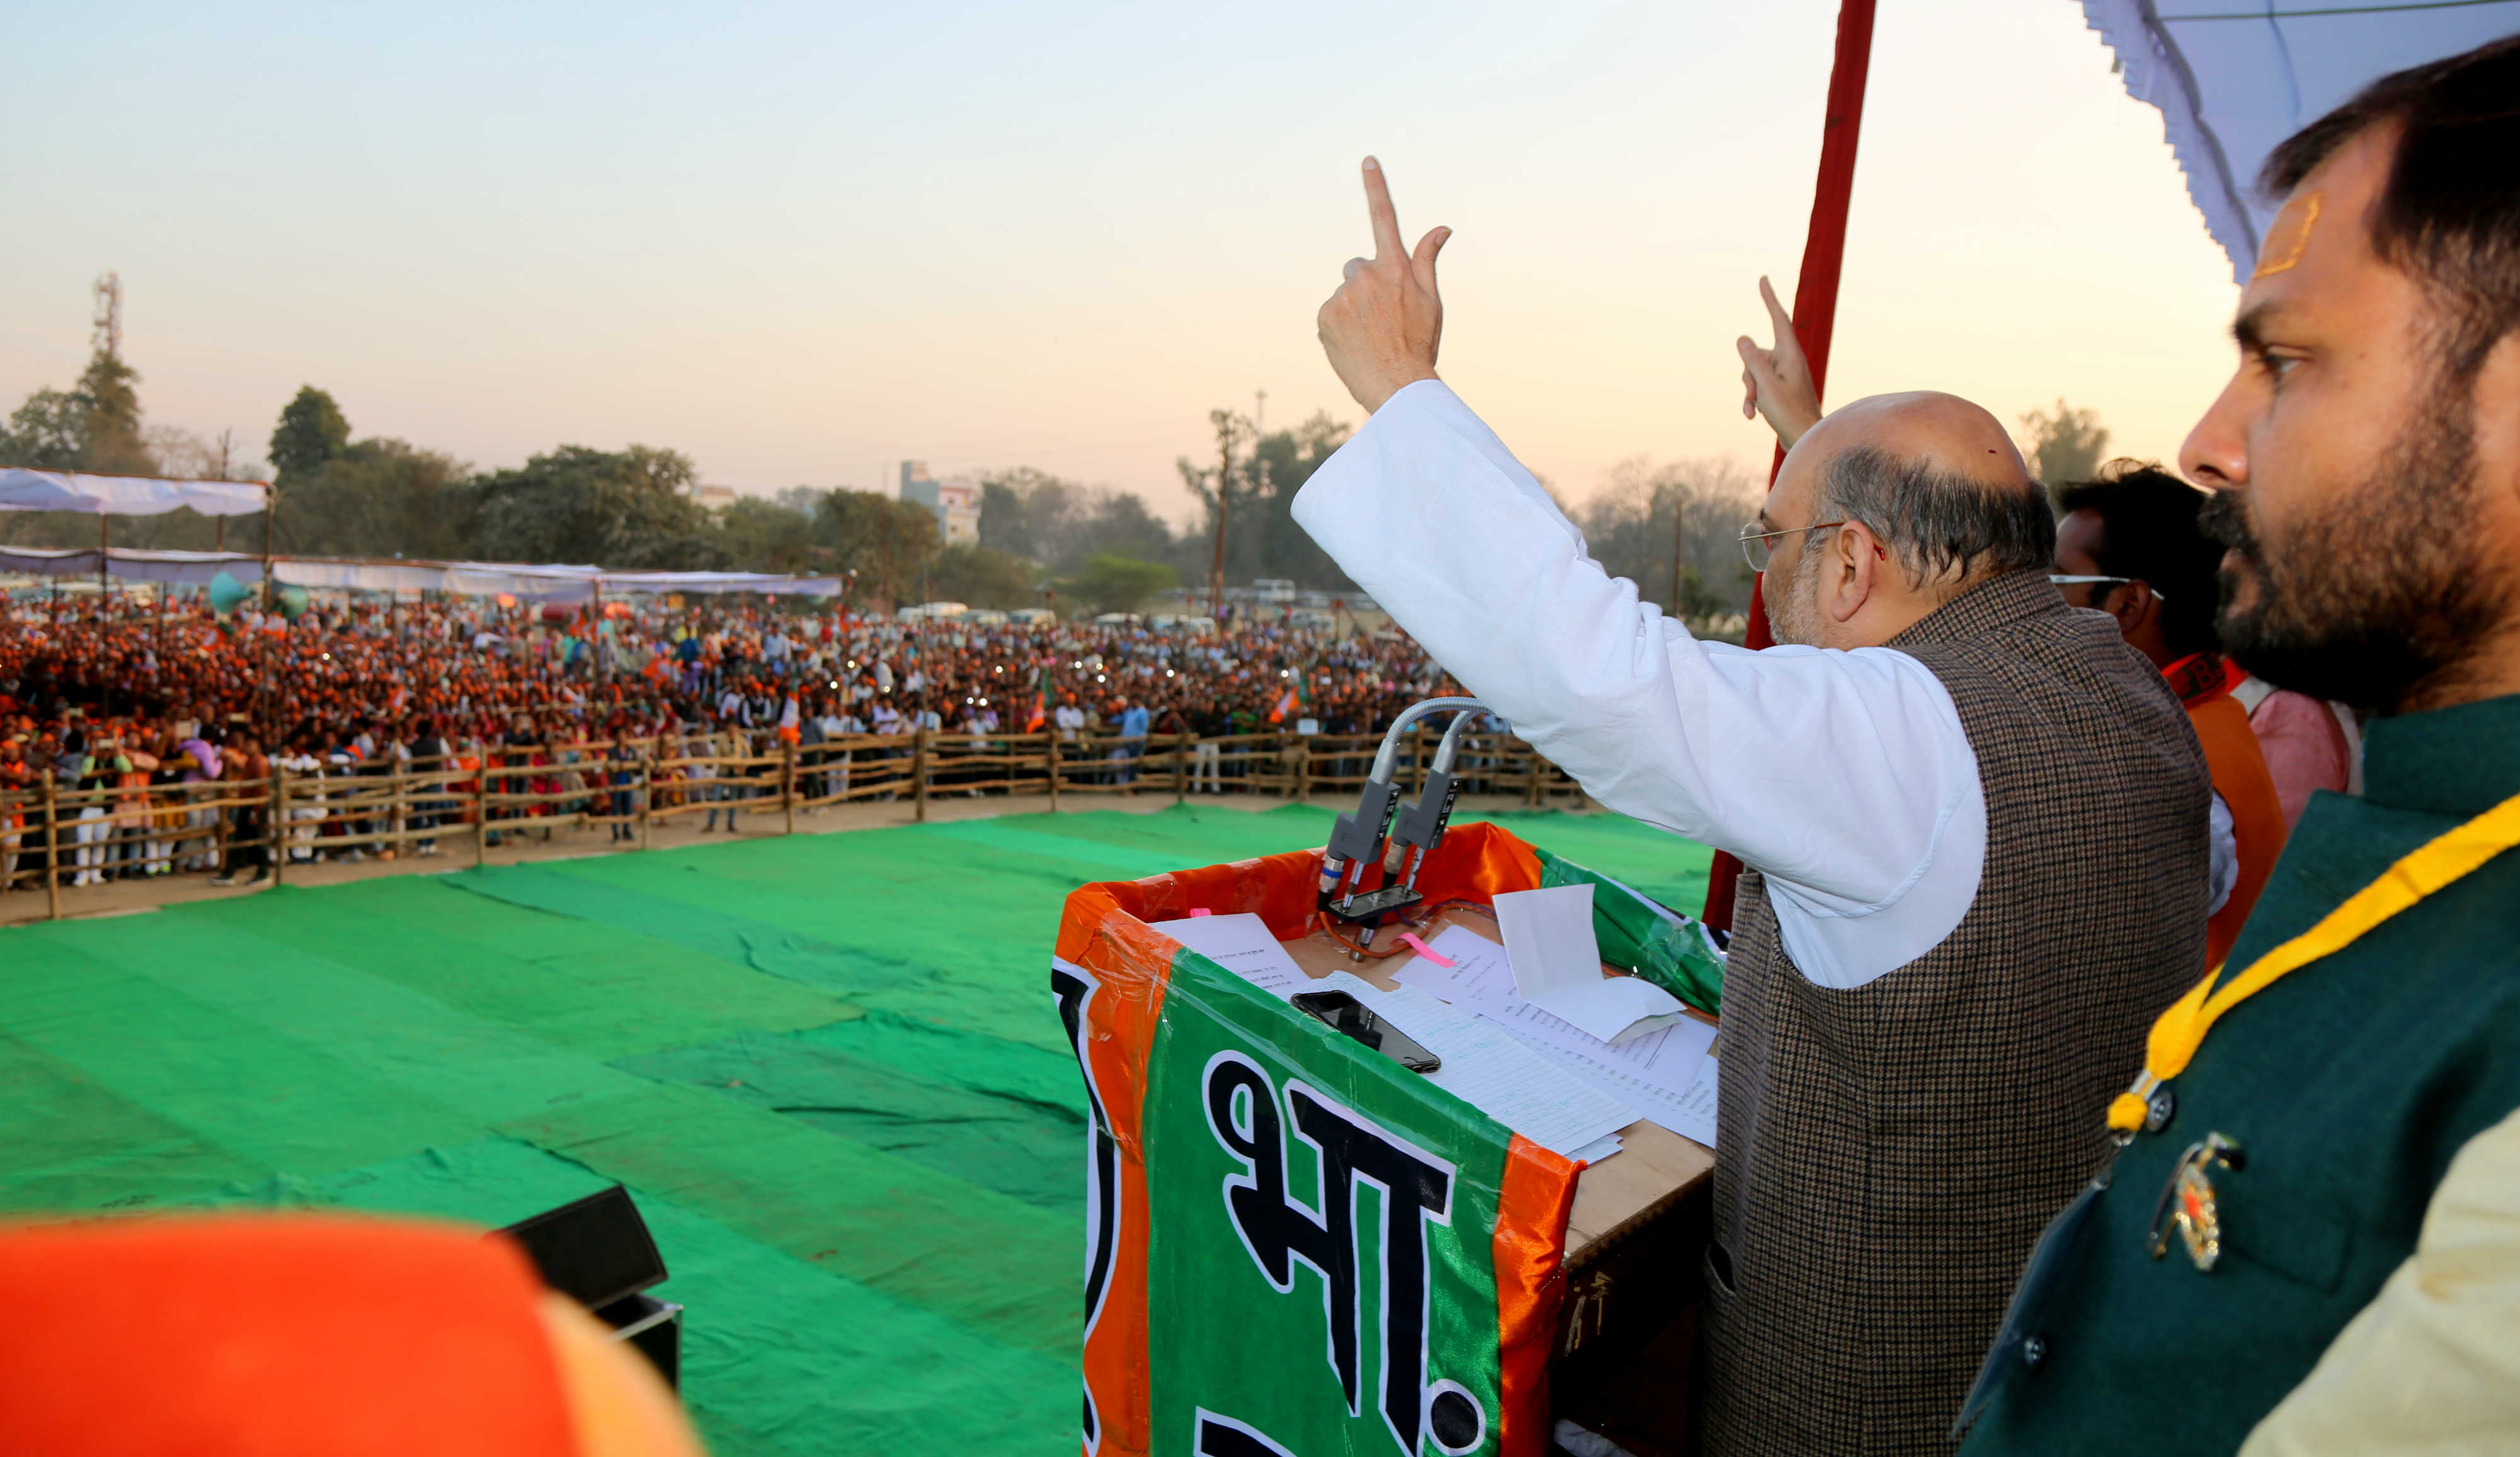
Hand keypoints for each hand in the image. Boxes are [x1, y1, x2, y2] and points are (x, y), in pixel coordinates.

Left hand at [1316, 157, 1449, 413]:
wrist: (1396, 385)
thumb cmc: (1419, 343)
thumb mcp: (1431, 300)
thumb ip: (1427, 259)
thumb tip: (1441, 227)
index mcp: (1396, 267)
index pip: (1384, 218)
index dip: (1376, 187)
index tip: (1367, 160)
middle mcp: (1367, 275)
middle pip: (1357, 266)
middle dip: (1366, 284)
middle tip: (1381, 316)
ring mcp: (1344, 294)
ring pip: (1344, 293)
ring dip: (1352, 308)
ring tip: (1369, 336)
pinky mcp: (1325, 314)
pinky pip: (1329, 313)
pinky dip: (1338, 326)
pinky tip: (1354, 344)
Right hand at [1738, 275, 1821, 447]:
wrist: (1805, 439)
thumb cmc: (1789, 413)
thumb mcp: (1765, 386)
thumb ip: (1753, 361)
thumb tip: (1742, 338)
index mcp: (1791, 355)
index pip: (1779, 319)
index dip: (1770, 299)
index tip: (1763, 280)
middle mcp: (1789, 361)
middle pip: (1757, 354)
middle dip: (1748, 374)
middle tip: (1754, 395)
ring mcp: (1785, 375)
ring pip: (1755, 372)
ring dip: (1750, 391)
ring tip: (1755, 409)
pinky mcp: (1781, 388)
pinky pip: (1760, 385)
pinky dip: (1754, 398)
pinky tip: (1753, 416)